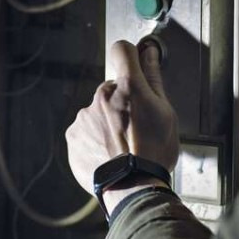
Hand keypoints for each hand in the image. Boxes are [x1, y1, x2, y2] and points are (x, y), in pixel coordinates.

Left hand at [65, 39, 178, 196]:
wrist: (132, 188)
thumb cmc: (154, 152)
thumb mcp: (166, 113)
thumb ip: (154, 78)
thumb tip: (149, 52)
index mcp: (128, 86)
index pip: (122, 50)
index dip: (130, 56)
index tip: (134, 66)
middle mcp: (102, 96)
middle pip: (111, 88)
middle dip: (122, 102)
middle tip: (136, 127)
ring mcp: (84, 116)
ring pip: (98, 111)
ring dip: (107, 122)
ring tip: (122, 146)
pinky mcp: (73, 135)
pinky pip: (85, 130)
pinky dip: (94, 139)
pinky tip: (109, 154)